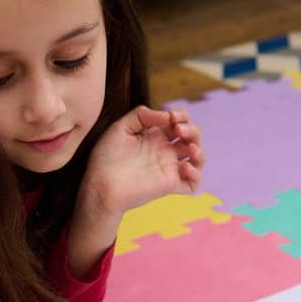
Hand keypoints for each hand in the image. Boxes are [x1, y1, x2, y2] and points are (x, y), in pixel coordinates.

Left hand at [82, 105, 205, 217]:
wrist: (100, 186)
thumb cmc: (106, 159)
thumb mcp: (119, 128)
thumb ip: (140, 115)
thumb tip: (166, 116)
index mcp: (154, 136)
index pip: (177, 122)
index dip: (181, 116)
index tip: (171, 116)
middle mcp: (164, 151)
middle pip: (191, 137)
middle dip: (192, 129)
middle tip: (178, 130)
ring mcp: (168, 168)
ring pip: (196, 158)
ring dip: (199, 150)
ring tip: (190, 149)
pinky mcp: (169, 185)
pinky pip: (193, 183)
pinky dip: (196, 174)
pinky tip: (185, 167)